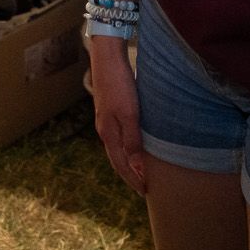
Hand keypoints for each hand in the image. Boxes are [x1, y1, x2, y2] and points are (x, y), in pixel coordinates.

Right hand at [89, 38, 146, 194]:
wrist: (107, 57)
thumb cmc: (120, 84)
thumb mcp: (129, 114)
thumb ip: (132, 140)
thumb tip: (136, 168)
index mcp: (108, 133)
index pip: (121, 165)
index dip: (132, 179)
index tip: (145, 191)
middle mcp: (105, 129)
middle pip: (117, 159)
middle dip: (129, 174)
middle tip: (143, 187)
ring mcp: (106, 119)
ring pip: (117, 148)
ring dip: (128, 162)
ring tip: (140, 170)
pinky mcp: (110, 109)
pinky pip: (119, 136)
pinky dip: (127, 147)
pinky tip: (135, 144)